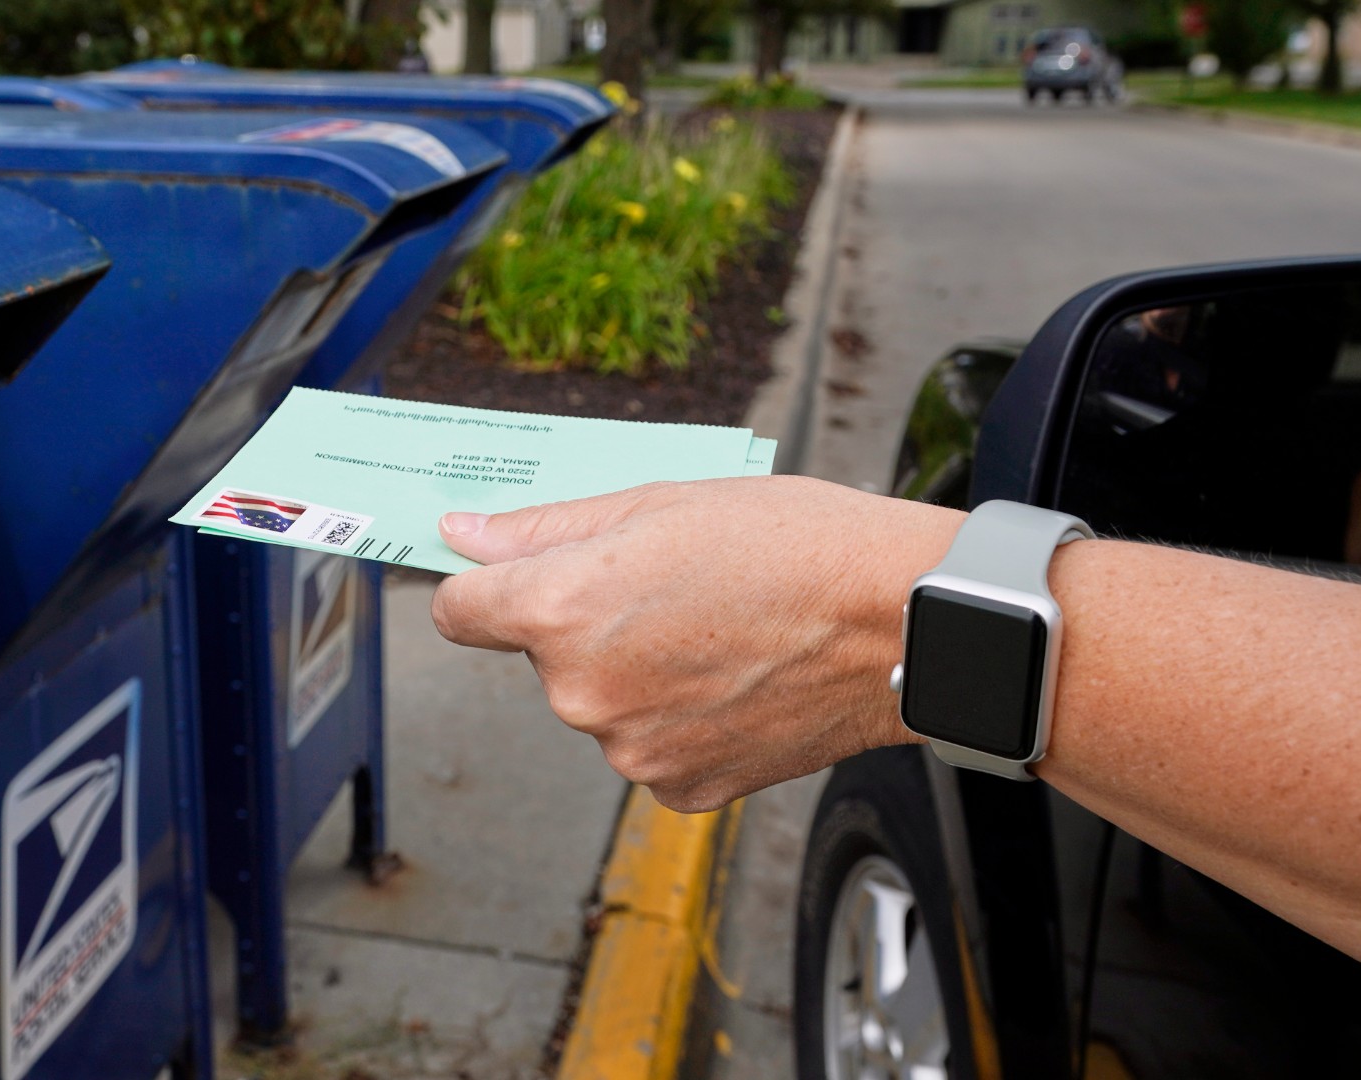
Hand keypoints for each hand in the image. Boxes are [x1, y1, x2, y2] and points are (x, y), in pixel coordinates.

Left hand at [431, 476, 962, 811]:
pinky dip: (680, 717)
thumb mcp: (658, 502)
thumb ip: (545, 529)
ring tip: (719, 632)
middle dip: (588, 624)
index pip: (459, 612)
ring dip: (637, 672)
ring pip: (601, 701)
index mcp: (561, 613)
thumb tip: (463, 535)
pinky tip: (736, 680)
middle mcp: (580, 694)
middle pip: (543, 656)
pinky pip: (651, 744)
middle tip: (672, 588)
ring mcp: (630, 750)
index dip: (487, 587)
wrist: (901, 623)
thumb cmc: (795, 545)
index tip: (513, 578)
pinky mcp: (680, 787)